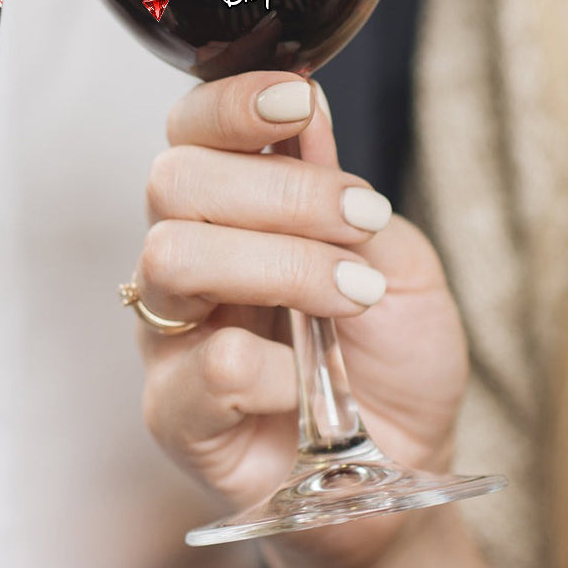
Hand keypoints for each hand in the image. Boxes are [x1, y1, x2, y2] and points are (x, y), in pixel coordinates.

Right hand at [136, 72, 469, 567]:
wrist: (399, 464)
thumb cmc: (390, 359)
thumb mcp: (399, 260)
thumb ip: (346, 192)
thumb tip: (307, 104)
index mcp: (227, 213)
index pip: (190, 131)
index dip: (229, 105)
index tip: (295, 102)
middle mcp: (183, 259)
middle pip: (172, 181)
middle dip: (278, 192)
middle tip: (358, 222)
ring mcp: (168, 333)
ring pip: (173, 257)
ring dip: (281, 266)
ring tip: (353, 295)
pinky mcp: (173, 409)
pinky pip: (209, 362)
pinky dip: (281, 367)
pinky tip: (311, 387)